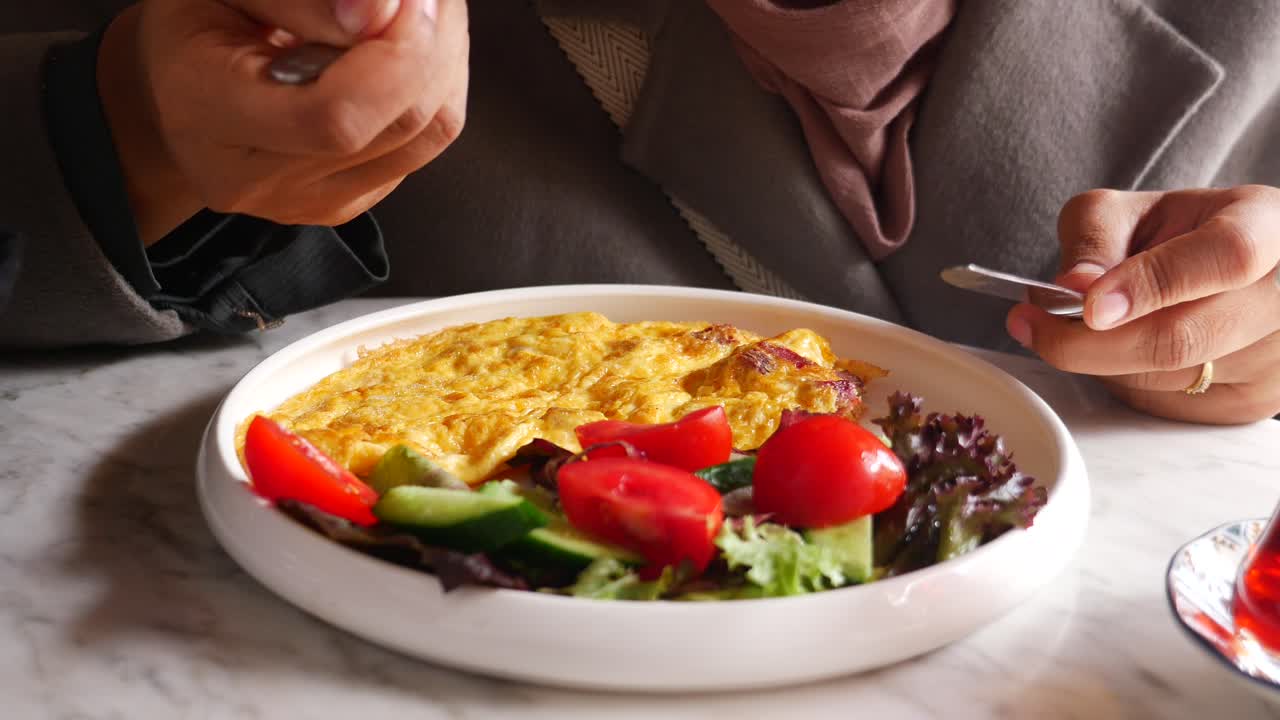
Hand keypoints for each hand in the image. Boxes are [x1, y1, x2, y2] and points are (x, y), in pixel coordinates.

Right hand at [97, 0, 468, 245]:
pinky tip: (408, 45)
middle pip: (397, 124)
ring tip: (420, 8)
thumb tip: (385, 10)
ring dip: (444, 59)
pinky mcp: (346, 203)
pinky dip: (436, 84)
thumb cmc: (195, 22)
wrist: (172, 91)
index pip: (335, 117)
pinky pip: (424, 143)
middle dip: (430, 44)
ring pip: (427, 133)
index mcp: (207, 111)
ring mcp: (308, 201)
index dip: (395, 55)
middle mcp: (258, 178)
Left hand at [1006, 186, 1279, 423]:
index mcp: (1267, 227)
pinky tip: (1122, 350)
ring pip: (1167, 379)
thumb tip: (1073, 286)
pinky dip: (1126, 382)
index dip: (1151, 285)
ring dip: (1102, 360)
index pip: (1223, 258)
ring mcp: (1276, 358)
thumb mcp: (1133, 211)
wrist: (1234, 265)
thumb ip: (1096, 236)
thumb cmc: (1183, 234)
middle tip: (1032, 325)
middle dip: (1091, 343)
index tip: (1088, 306)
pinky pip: (1168, 405)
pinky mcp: (1255, 403)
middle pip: (1185, 337)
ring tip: (1079, 327)